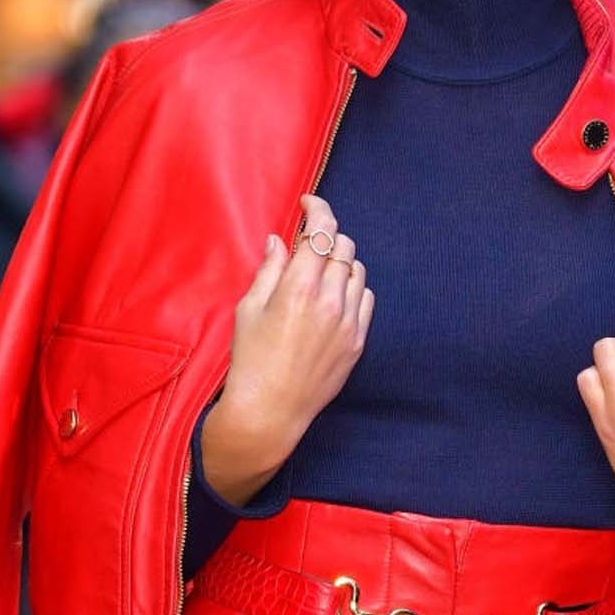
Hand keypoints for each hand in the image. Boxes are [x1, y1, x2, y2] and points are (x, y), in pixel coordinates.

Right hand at [200, 193, 371, 502]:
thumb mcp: (249, 309)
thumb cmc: (251, 360)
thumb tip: (281, 241)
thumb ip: (269, 270)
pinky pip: (366, 299)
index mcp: (299, 288)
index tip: (309, 204)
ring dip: (341, 262)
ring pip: (358, 271)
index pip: (321, 230)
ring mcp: (349, 323)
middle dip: (326, 236)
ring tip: (320, 272)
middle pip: (343, 246)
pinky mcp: (357, 342)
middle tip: (307, 245)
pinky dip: (353, 288)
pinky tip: (334, 297)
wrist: (270, 411)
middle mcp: (330, 301)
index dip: (318, 208)